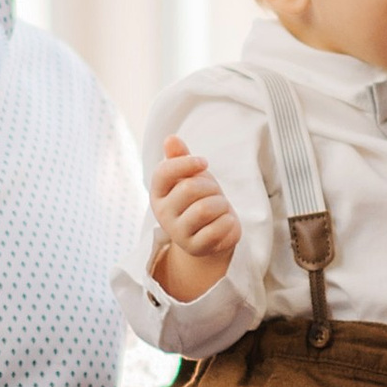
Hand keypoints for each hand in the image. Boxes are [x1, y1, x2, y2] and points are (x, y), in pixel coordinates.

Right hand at [150, 137, 242, 302]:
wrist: (212, 234)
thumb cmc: (200, 199)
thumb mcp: (192, 175)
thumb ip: (181, 158)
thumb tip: (170, 138)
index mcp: (158, 194)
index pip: (163, 172)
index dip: (186, 163)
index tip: (204, 162)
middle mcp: (163, 214)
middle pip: (189, 189)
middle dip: (210, 186)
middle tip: (215, 192)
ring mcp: (178, 233)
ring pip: (205, 209)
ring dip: (221, 204)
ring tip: (220, 208)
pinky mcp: (196, 248)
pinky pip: (217, 228)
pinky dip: (228, 222)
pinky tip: (225, 223)